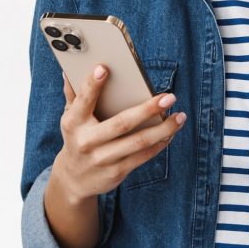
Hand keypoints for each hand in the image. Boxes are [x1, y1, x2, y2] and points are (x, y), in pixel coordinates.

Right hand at [51, 65, 186, 202]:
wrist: (74, 179)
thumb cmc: (77, 138)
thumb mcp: (70, 118)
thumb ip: (73, 95)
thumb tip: (68, 71)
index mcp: (73, 123)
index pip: (83, 100)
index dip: (92, 85)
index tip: (104, 68)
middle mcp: (87, 141)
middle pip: (121, 123)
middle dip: (147, 110)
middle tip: (169, 97)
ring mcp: (102, 159)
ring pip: (138, 142)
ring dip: (163, 129)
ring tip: (180, 116)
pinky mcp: (116, 172)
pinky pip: (142, 156)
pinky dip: (159, 144)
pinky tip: (171, 133)